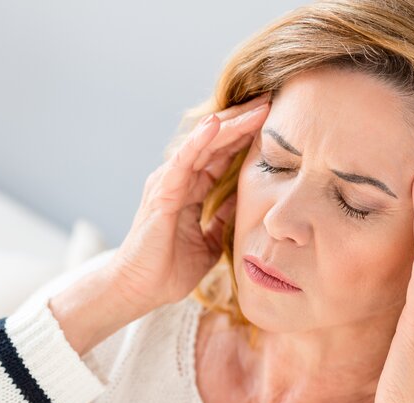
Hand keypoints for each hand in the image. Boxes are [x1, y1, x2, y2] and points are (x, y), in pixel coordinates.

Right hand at [108, 93, 271, 311]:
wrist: (139, 291)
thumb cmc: (168, 270)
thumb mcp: (208, 241)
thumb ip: (222, 218)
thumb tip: (244, 202)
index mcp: (190, 189)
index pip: (221, 154)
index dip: (246, 136)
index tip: (275, 120)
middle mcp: (178, 179)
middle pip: (215, 141)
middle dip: (243, 121)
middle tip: (271, 100)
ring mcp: (168, 183)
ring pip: (203, 144)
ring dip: (230, 124)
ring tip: (256, 106)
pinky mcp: (161, 193)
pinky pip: (182, 161)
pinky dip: (199, 141)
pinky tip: (216, 124)